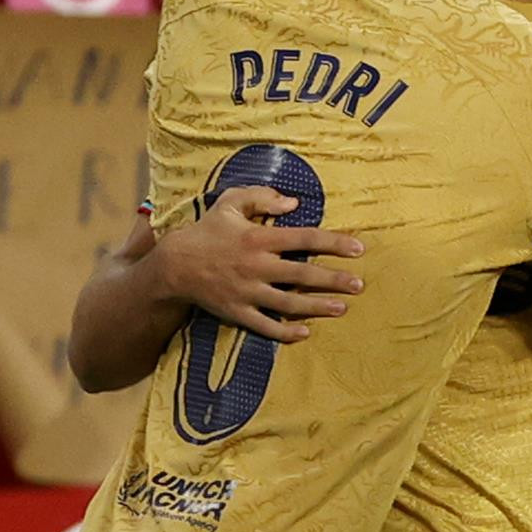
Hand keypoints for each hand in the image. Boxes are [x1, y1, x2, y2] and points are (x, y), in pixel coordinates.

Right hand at [154, 186, 363, 340]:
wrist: (172, 265)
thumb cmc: (206, 231)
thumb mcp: (230, 203)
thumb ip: (261, 198)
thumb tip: (293, 203)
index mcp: (259, 238)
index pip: (306, 239)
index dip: (335, 243)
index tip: (359, 249)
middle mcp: (257, 266)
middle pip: (303, 274)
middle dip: (334, 280)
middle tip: (359, 285)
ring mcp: (247, 291)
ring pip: (289, 303)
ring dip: (317, 307)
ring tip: (342, 308)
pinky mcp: (236, 311)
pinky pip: (263, 325)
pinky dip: (284, 332)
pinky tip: (305, 333)